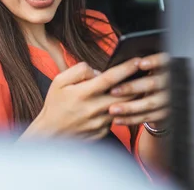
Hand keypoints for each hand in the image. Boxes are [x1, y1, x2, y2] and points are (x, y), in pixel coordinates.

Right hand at [22, 58, 140, 139]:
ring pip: (123, 108)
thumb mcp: (59, 81)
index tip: (137, 61)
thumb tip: (97, 71)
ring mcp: (99, 123)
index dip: (125, 69)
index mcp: (83, 94)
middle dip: (136, 84)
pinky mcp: (102, 132)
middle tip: (143, 74)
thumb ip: (79, 71)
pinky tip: (119, 104)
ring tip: (135, 87)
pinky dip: (120, 110)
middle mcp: (93, 109)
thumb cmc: (55, 105)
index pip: (109, 78)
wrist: (50, 133)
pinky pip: (116, 118)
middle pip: (124, 95)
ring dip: (131, 97)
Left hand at [107, 52, 169, 126]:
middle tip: (113, 91)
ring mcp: (169, 100)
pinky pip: (147, 117)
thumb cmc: (145, 81)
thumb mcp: (144, 72)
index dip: (154, 62)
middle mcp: (170, 83)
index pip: (163, 62)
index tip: (140, 64)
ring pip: (149, 103)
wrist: (161, 103)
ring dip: (129, 107)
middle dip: (131, 87)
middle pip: (152, 84)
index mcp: (165, 68)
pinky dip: (131, 119)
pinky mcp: (164, 114)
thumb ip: (130, 70)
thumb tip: (104, 70)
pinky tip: (117, 119)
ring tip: (112, 109)